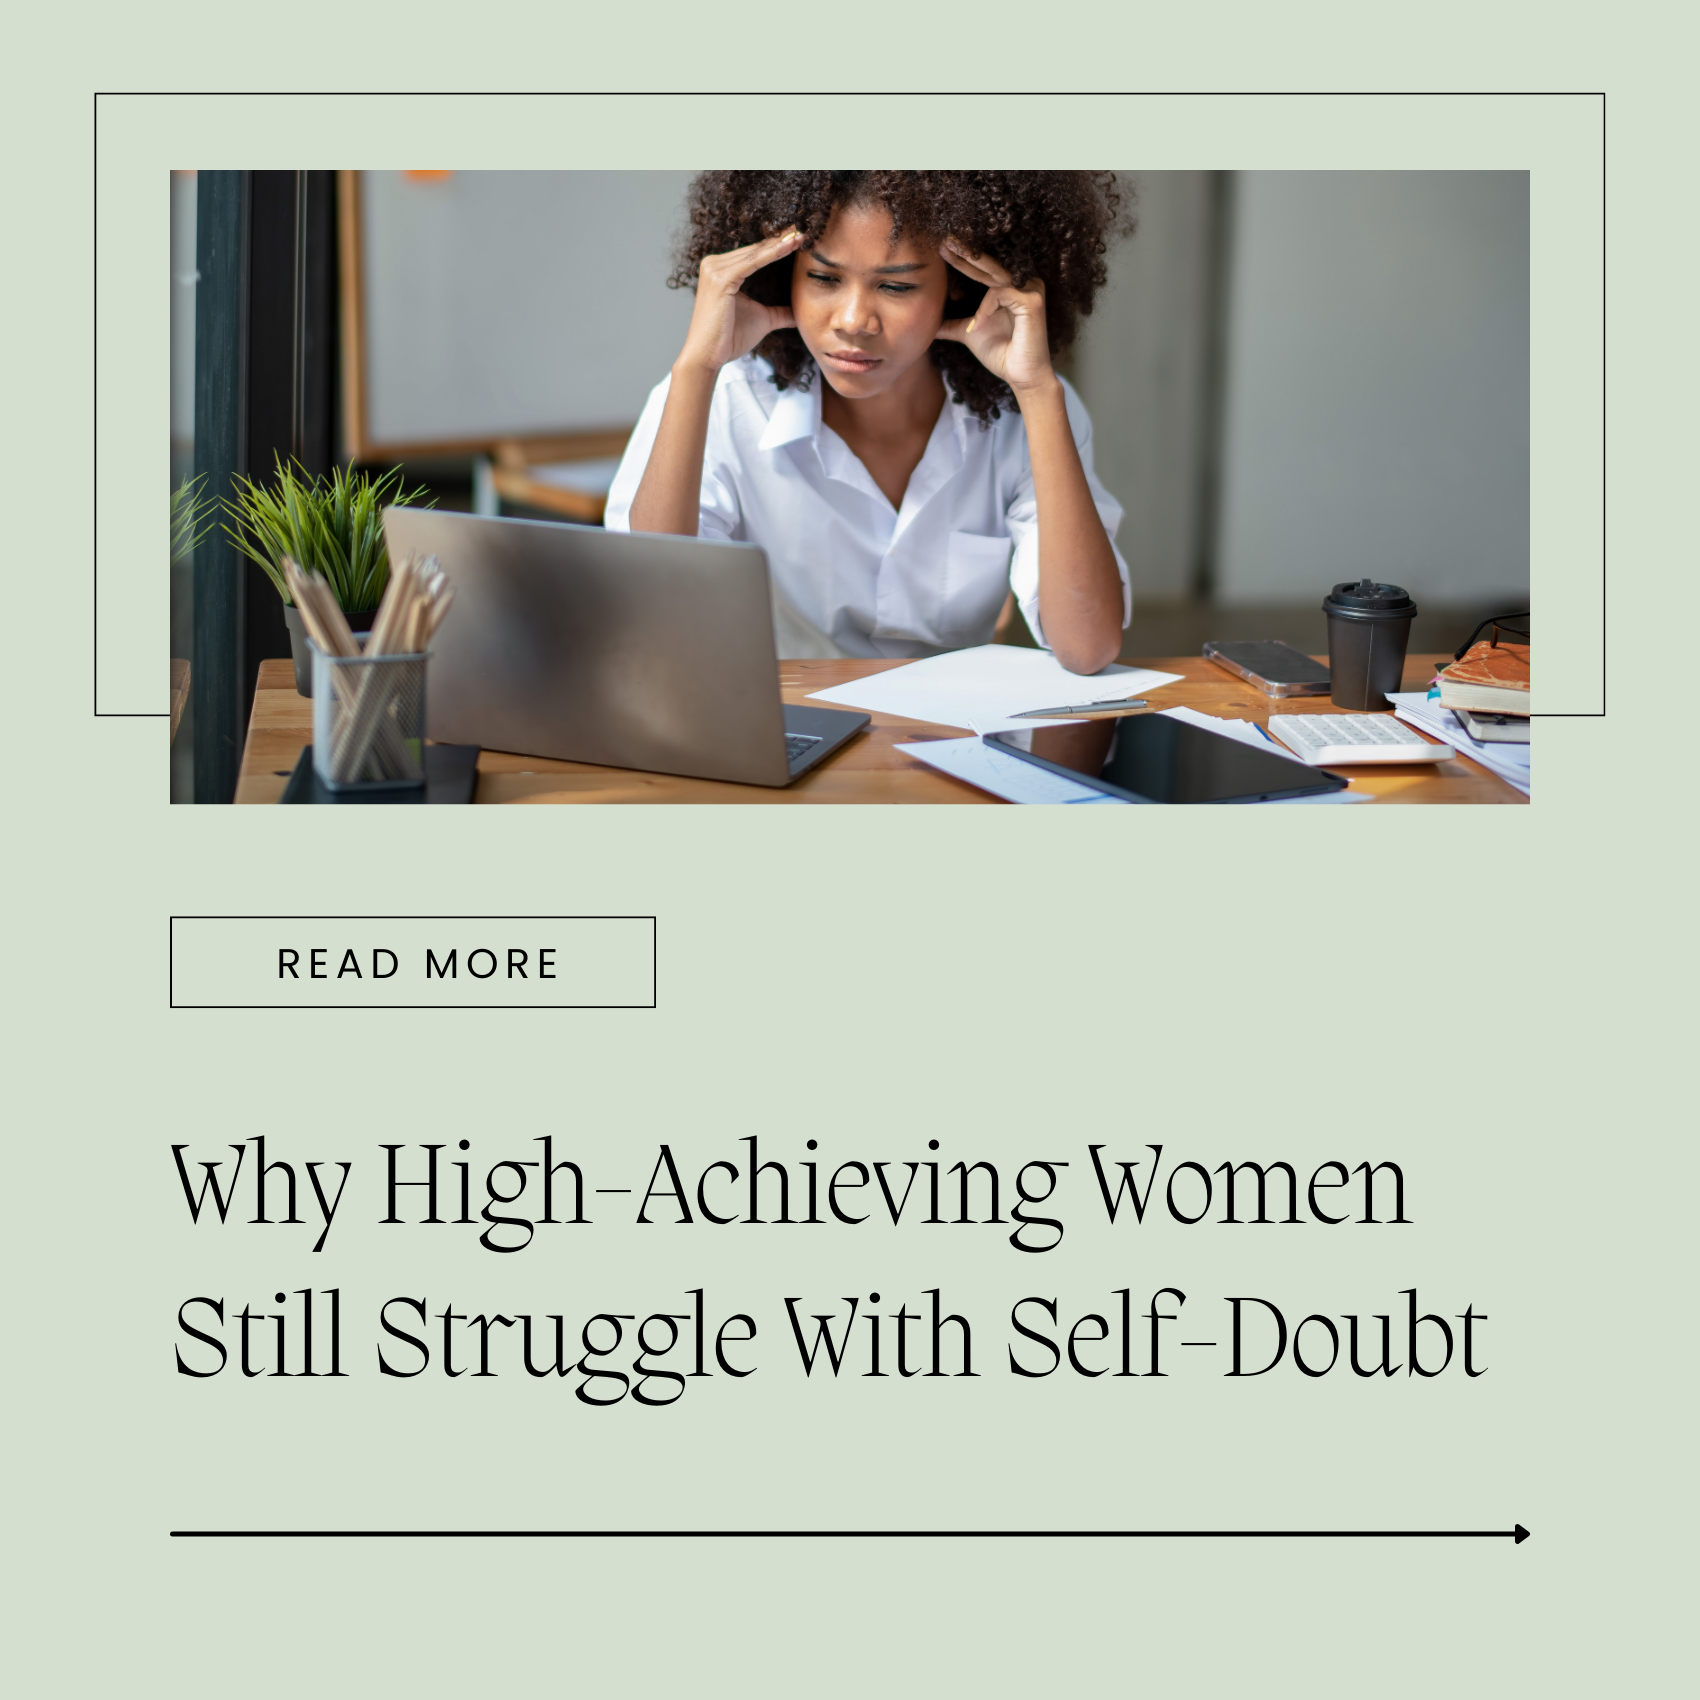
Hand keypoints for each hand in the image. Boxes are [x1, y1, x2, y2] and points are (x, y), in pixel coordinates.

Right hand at [677, 228, 803, 375]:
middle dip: (781, 239)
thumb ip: (779, 313)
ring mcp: (714, 269)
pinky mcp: (720, 279)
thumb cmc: (728, 340)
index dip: (778, 246)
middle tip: (805, 228)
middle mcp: (714, 264)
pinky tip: (790, 246)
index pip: (755, 254)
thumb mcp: (761, 321)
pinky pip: (752, 262)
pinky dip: (772, 253)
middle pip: (755, 249)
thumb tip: (799, 314)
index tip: (801, 238)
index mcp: (721, 270)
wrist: (706, 357)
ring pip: (756, 253)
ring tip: (802, 234)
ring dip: (780, 243)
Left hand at [934, 237, 1056, 394]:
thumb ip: (953, 325)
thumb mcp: (969, 333)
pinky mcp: (1032, 301)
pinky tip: (975, 326)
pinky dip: (984, 309)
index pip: (982, 269)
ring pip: (994, 273)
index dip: (962, 259)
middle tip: (944, 238)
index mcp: (1009, 287)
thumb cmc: (1001, 354)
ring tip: (948, 259)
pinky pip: (1000, 293)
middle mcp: (1022, 283)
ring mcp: (1030, 289)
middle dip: (964, 250)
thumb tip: (930, 324)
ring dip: (968, 267)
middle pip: (988, 263)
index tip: (941, 248)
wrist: (1021, 376)